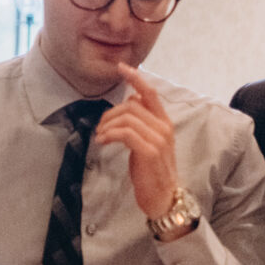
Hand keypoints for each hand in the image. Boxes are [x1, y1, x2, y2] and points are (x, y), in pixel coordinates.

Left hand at [97, 64, 181, 225]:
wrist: (163, 198)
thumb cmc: (151, 170)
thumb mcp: (147, 142)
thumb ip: (141, 123)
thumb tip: (129, 104)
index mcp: (164, 123)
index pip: (150, 93)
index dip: (136, 78)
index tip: (121, 67)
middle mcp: (164, 127)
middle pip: (131, 105)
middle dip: (109, 114)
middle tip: (100, 128)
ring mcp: (159, 139)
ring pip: (127, 118)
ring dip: (107, 125)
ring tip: (100, 137)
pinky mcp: (150, 151)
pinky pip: (125, 133)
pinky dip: (109, 134)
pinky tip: (102, 142)